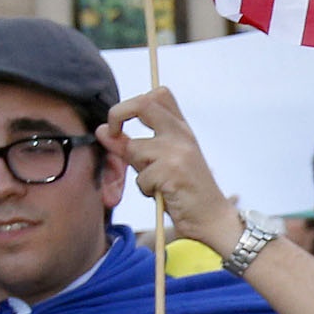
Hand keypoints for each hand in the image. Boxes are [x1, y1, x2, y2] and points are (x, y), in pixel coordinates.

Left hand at [108, 85, 237, 252]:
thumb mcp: (156, 164)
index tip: (121, 123)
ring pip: (135, 149)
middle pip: (144, 103)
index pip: (158, 95)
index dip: (132, 102)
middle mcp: (182, 135)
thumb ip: (130, 146)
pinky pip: (141, 177)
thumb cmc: (184, 193)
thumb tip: (102, 130)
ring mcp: (179, 151)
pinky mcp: (174, 171)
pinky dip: (146, 189)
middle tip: (113, 133)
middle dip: (118, 114)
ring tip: (156, 183)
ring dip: (138, 170)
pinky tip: (164, 194)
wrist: (211, 218)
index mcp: (181, 129)